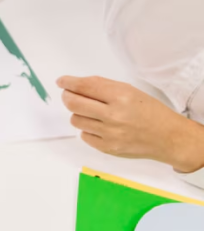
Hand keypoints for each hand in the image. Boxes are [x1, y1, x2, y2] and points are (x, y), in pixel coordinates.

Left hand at [58, 75, 203, 172]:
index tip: (62, 82)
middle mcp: (114, 116)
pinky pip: (84, 135)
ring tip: (93, 113)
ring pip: (76, 120)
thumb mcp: (130, 91)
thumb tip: (74, 84)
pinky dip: (88, 129)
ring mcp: (109, 134)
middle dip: (67, 97)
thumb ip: (102, 87)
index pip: (85, 87)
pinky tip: (101, 126)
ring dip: (79, 114)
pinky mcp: (107, 148)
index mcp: (121, 97)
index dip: (68, 83)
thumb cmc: (149, 112)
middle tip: (69, 95)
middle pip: (73, 104)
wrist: (168, 137)